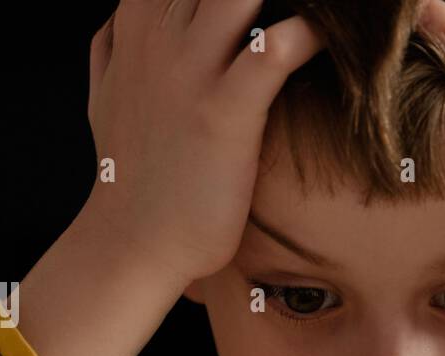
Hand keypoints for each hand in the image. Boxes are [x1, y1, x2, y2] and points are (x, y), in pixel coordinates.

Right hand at [83, 0, 324, 288]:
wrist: (133, 242)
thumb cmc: (128, 174)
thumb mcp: (105, 94)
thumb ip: (114, 44)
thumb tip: (123, 14)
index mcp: (137, 23)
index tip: (256, 2)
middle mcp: (162, 36)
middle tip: (329, 2)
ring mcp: (191, 71)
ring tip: (339, 9)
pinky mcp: (224, 113)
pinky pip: (275, 49)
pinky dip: (311, 35)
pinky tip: (332, 42)